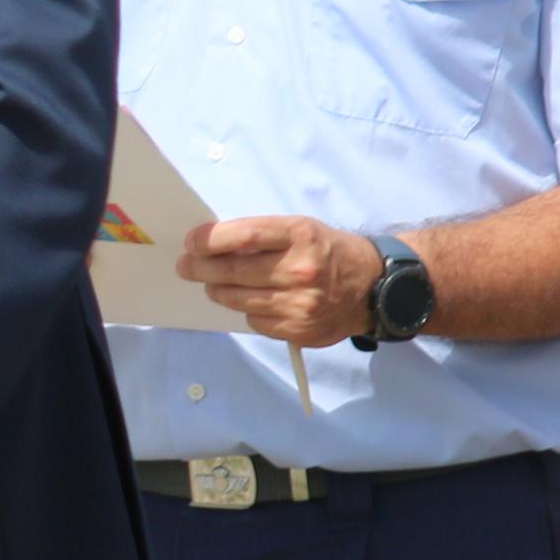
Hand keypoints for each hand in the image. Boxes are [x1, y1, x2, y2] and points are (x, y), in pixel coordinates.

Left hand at [183, 218, 380, 348]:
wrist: (374, 287)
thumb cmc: (328, 252)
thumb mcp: (301, 230)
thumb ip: (261, 236)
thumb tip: (211, 244)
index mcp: (300, 236)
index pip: (243, 236)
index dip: (209, 240)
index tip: (191, 242)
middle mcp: (301, 270)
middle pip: (233, 272)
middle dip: (200, 268)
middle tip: (186, 266)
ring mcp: (301, 304)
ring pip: (238, 300)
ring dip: (218, 290)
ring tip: (213, 283)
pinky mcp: (300, 330)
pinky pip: (256, 321)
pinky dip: (247, 310)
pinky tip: (252, 301)